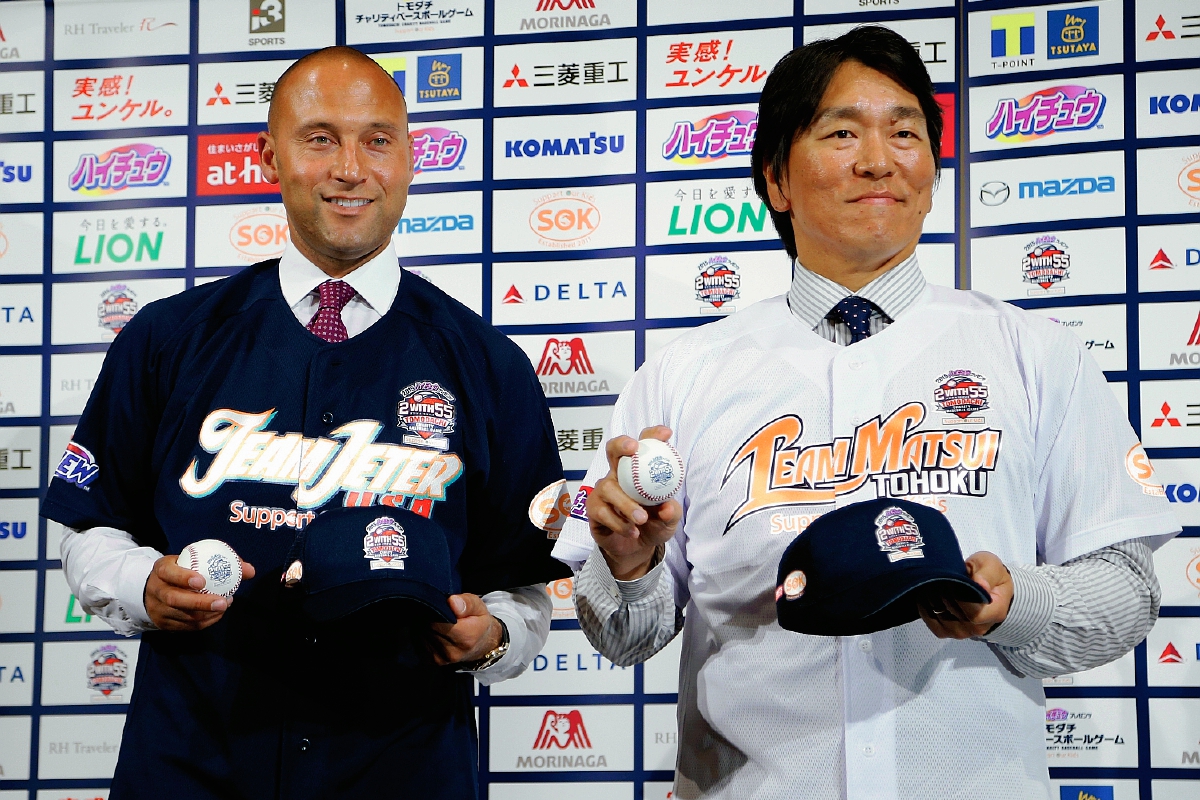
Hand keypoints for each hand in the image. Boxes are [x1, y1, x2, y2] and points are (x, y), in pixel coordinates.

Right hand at [144, 555, 255, 631]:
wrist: (155, 588)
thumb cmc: (181, 571)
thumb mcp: (192, 560)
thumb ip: (219, 563)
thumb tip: (249, 570)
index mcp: (161, 570)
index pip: (168, 572)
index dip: (184, 577)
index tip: (202, 581)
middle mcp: (156, 590)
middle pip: (174, 599)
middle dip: (200, 602)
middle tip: (223, 602)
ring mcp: (158, 609)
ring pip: (182, 615)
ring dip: (206, 614)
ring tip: (224, 606)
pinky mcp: (163, 623)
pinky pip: (185, 626)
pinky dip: (204, 622)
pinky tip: (217, 614)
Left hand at [427, 593, 503, 665]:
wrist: (482, 645)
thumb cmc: (479, 622)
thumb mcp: (479, 607)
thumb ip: (467, 603)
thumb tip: (452, 602)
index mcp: (465, 637)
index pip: (436, 621)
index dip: (435, 610)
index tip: (441, 605)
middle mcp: (452, 652)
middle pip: (428, 629)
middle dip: (430, 617)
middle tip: (440, 612)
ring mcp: (441, 659)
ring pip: (423, 635)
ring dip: (426, 627)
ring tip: (439, 622)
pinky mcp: (433, 661)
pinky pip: (421, 643)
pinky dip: (426, 635)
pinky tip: (436, 631)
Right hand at [587, 426, 681, 580]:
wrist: (636, 549)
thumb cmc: (653, 525)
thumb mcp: (668, 520)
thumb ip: (670, 512)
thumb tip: (667, 506)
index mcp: (639, 470)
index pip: (644, 445)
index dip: (653, 435)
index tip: (666, 435)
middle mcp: (618, 474)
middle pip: (613, 449)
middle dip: (621, 444)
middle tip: (633, 448)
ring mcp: (604, 490)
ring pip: (610, 487)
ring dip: (627, 503)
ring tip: (641, 519)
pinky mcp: (594, 508)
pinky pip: (603, 511)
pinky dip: (620, 523)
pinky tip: (632, 531)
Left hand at [917, 551, 1012, 638]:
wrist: (985, 587)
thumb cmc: (988, 575)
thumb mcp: (991, 566)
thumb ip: (987, 574)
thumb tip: (981, 585)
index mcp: (995, 613)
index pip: (974, 613)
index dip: (959, 598)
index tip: (951, 581)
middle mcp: (979, 628)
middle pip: (955, 616)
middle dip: (942, 595)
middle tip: (937, 577)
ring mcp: (962, 632)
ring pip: (941, 620)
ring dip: (932, 601)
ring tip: (930, 584)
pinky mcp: (948, 632)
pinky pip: (932, 625)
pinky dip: (925, 610)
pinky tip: (925, 596)